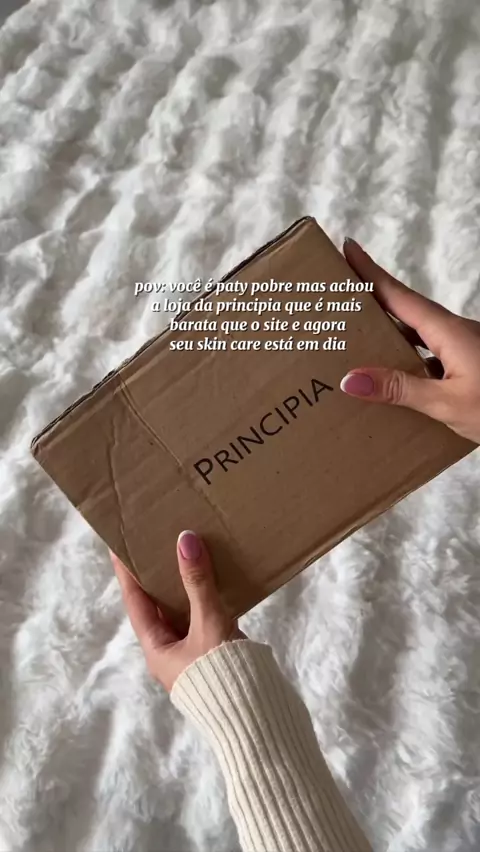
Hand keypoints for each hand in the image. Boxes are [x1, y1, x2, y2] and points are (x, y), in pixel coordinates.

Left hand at [111, 530, 243, 691]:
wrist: (258, 718)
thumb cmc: (222, 673)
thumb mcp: (208, 624)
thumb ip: (198, 583)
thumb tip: (185, 539)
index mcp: (157, 649)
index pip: (136, 602)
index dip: (127, 574)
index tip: (120, 547)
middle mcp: (171, 651)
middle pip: (159, 605)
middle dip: (158, 576)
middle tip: (158, 543)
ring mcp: (195, 652)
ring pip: (186, 611)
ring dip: (187, 584)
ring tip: (188, 552)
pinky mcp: (217, 653)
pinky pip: (208, 618)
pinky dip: (210, 597)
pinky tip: (220, 578)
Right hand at [341, 238, 479, 444]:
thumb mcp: (448, 404)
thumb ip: (400, 389)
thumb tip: (351, 379)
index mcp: (447, 332)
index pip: (399, 296)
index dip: (371, 272)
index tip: (349, 247)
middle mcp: (455, 333)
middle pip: (405, 309)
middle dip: (372, 298)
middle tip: (341, 291)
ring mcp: (464, 348)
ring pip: (417, 333)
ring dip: (388, 330)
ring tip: (356, 335)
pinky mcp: (469, 365)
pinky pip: (429, 353)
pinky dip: (406, 356)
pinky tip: (395, 375)